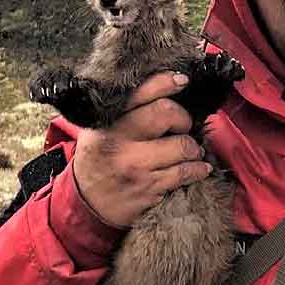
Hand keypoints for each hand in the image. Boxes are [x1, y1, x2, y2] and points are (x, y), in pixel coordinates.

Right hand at [70, 72, 211, 227]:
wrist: (85, 204)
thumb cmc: (98, 160)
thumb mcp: (98, 130)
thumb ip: (123, 112)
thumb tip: (163, 90)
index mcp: (106, 122)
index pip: (140, 93)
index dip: (165, 83)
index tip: (181, 81)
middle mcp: (119, 141)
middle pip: (166, 113)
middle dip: (183, 118)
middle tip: (183, 125)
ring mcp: (135, 166)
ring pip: (182, 146)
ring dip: (194, 148)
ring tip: (192, 150)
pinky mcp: (148, 188)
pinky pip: (184, 173)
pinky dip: (198, 169)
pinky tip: (199, 167)